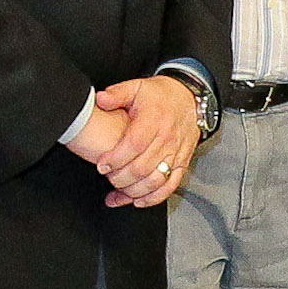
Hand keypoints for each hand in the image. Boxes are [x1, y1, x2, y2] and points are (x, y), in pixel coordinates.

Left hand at [68, 75, 200, 207]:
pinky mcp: (182, 163)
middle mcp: (167, 138)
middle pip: (142, 167)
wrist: (188, 98)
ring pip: (155, 180)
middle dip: (120, 178)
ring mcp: (176, 153)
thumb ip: (117, 93)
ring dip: (134, 191)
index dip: (116, 158)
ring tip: (117, 192)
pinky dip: (153, 198)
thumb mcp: (137, 87)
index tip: (102, 165)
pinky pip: (170, 186)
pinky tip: (137, 201)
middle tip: (107, 177)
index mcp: (154, 119)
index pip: (134, 144)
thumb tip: (100, 100)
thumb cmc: (160, 96)